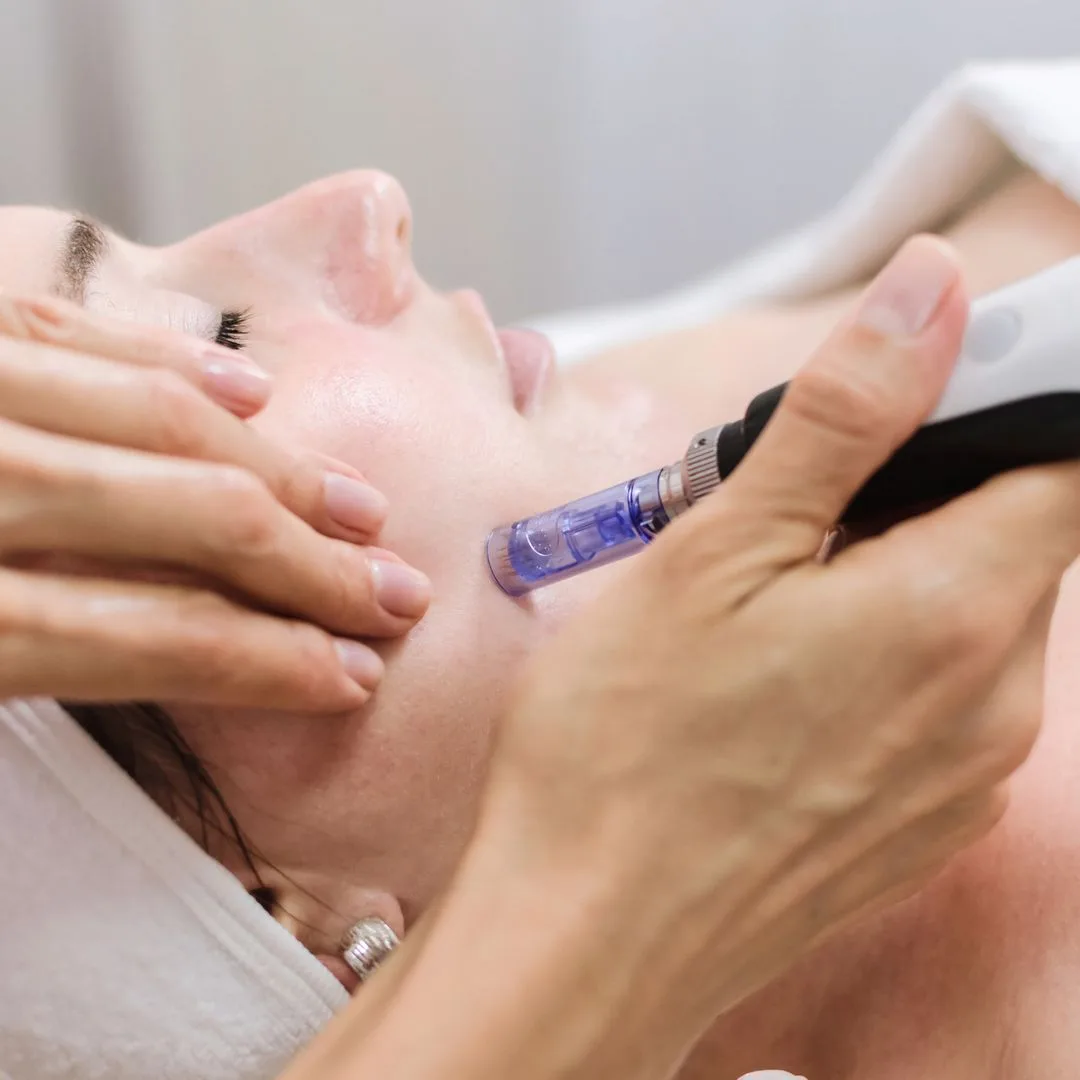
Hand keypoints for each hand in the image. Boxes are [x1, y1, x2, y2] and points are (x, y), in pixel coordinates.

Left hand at [0, 294, 429, 710]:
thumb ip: (29, 677)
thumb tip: (121, 726)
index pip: (159, 642)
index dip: (274, 666)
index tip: (347, 678)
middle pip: (202, 519)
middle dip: (316, 564)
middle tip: (391, 594)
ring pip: (166, 419)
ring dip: (283, 468)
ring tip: (357, 509)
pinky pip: (71, 327)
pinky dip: (177, 358)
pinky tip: (250, 390)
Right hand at [476, 236, 1079, 1070]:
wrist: (585, 936)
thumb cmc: (625, 746)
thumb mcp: (717, 552)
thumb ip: (843, 420)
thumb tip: (934, 291)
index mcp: (955, 612)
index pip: (1063, 455)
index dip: (1009, 394)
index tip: (921, 385)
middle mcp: (993, 701)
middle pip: (1012, 534)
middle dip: (917, 491)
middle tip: (788, 506)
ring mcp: (963, 773)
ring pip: (969, 617)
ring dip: (890, 574)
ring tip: (763, 602)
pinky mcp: (923, 819)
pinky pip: (940, 698)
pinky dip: (883, 655)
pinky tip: (775, 682)